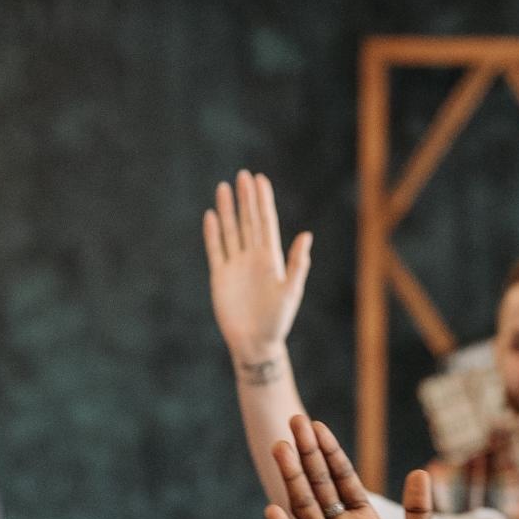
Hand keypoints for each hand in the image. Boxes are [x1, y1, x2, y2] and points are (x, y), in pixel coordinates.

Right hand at [205, 169, 311, 376]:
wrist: (255, 343)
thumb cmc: (277, 320)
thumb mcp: (291, 291)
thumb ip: (298, 264)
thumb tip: (306, 235)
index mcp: (271, 259)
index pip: (266, 223)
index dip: (263, 201)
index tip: (260, 180)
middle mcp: (253, 258)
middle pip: (248, 221)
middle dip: (246, 198)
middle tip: (242, 175)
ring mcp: (236, 265)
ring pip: (231, 231)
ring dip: (228, 210)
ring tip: (224, 187)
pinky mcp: (220, 276)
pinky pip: (216, 250)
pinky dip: (212, 233)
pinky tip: (211, 216)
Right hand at [264, 416, 441, 518]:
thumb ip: (420, 512)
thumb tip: (420, 471)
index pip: (344, 480)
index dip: (331, 454)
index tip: (319, 426)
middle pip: (320, 486)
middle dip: (308, 454)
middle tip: (294, 420)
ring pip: (305, 508)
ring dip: (292, 479)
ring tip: (280, 448)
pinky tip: (272, 509)